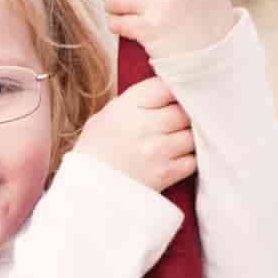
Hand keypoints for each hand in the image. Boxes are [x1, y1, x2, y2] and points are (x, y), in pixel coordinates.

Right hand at [72, 76, 195, 192]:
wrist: (85, 191)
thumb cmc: (94, 151)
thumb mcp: (106, 116)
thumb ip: (136, 103)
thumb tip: (169, 92)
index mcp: (126, 106)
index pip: (166, 86)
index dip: (175, 90)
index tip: (174, 97)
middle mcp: (143, 125)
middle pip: (184, 111)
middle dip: (184, 116)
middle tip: (176, 123)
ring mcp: (156, 150)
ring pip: (192, 136)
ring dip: (187, 138)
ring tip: (174, 142)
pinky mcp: (165, 173)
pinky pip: (192, 160)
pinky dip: (187, 159)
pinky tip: (174, 159)